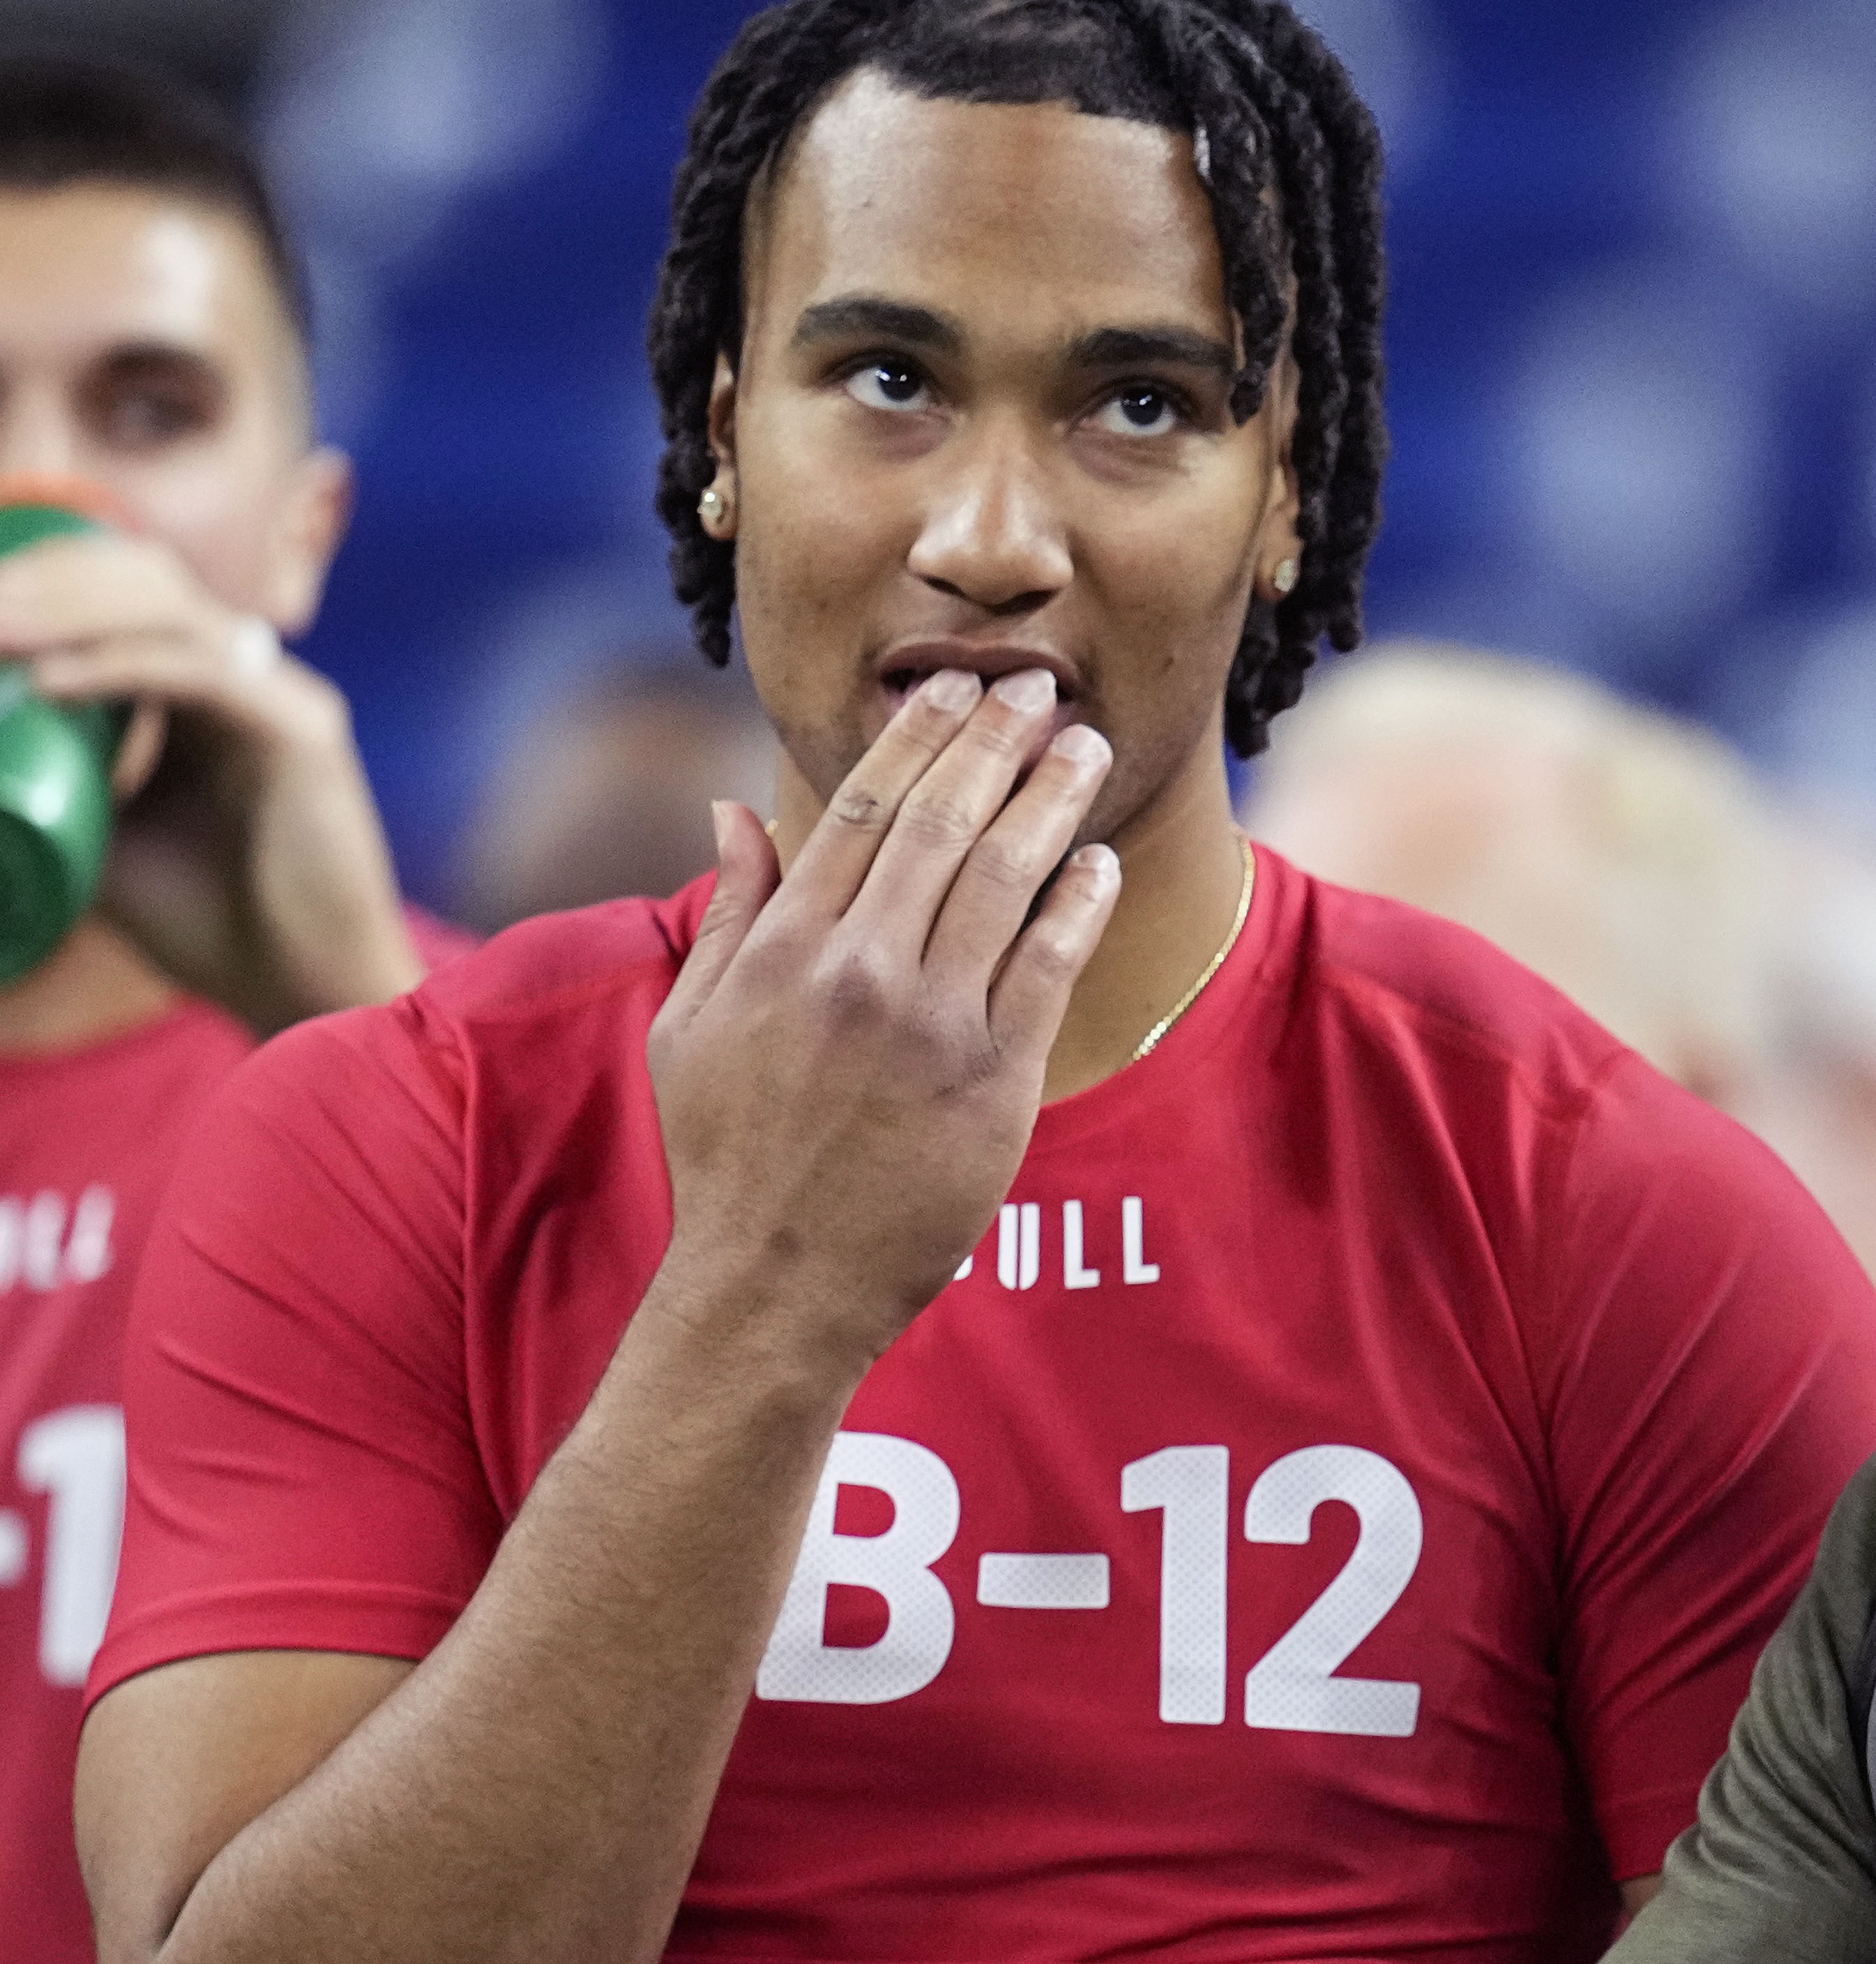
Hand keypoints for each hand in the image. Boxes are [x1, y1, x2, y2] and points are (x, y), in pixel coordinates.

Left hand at [0, 525, 416, 1030]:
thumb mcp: (101, 837)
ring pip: (166, 607)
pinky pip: (197, 672)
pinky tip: (46, 683)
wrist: (303, 995)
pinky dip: (115, 666)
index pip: (117, 597)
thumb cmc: (213, 928)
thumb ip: (48, 781)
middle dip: (39, 581)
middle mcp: (247, 678)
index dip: (35, 588)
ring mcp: (280, 696)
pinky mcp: (302, 732)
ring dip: (64, 609)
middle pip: (137, 578)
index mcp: (203, 693)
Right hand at [644, 665, 1116, 1377]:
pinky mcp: (994, 1081)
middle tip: (1042, 688)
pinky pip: (1048, 969)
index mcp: (784, 948)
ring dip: (1050, 802)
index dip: (920, 734)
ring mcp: (931, 1024)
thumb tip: (729, 809)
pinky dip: (1077, 906)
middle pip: (943, 823)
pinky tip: (1098, 862)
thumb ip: (725, 912)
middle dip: (997, 743)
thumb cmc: (728, 1155)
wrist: (777, 1278)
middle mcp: (858, 971)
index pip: (865, 808)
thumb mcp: (690, 1026)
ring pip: (1003, 880)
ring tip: (1086, 746)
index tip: (958, 685)